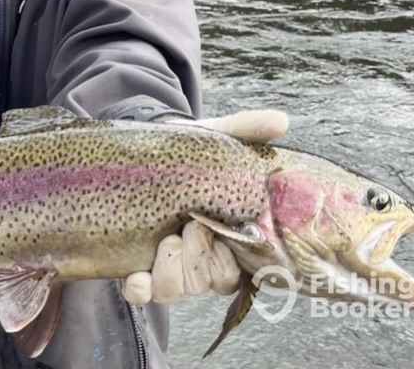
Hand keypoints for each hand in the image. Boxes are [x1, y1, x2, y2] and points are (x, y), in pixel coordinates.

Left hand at [121, 109, 288, 303]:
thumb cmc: (188, 149)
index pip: (241, 268)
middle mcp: (203, 253)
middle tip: (187, 228)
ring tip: (164, 241)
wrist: (145, 150)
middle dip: (197, 260)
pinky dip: (139, 290)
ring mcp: (171, 262)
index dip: (228, 258)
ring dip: (169, 271)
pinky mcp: (141, 265)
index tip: (215, 232)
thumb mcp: (215, 136)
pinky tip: (134, 279)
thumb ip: (246, 129)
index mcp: (229, 232)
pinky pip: (144, 293)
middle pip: (210, 281)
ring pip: (178, 290)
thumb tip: (280, 120)